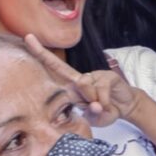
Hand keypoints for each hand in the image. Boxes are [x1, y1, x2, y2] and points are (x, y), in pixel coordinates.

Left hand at [24, 34, 140, 127]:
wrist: (127, 107)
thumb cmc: (107, 111)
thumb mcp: (96, 117)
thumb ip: (91, 113)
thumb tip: (94, 103)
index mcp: (73, 89)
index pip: (53, 73)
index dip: (41, 57)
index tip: (27, 40)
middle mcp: (81, 79)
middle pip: (59, 67)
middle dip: (41, 54)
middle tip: (27, 38)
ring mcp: (94, 75)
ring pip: (84, 86)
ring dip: (92, 100)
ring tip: (101, 106)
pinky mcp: (107, 76)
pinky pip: (100, 90)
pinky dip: (104, 101)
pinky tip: (108, 104)